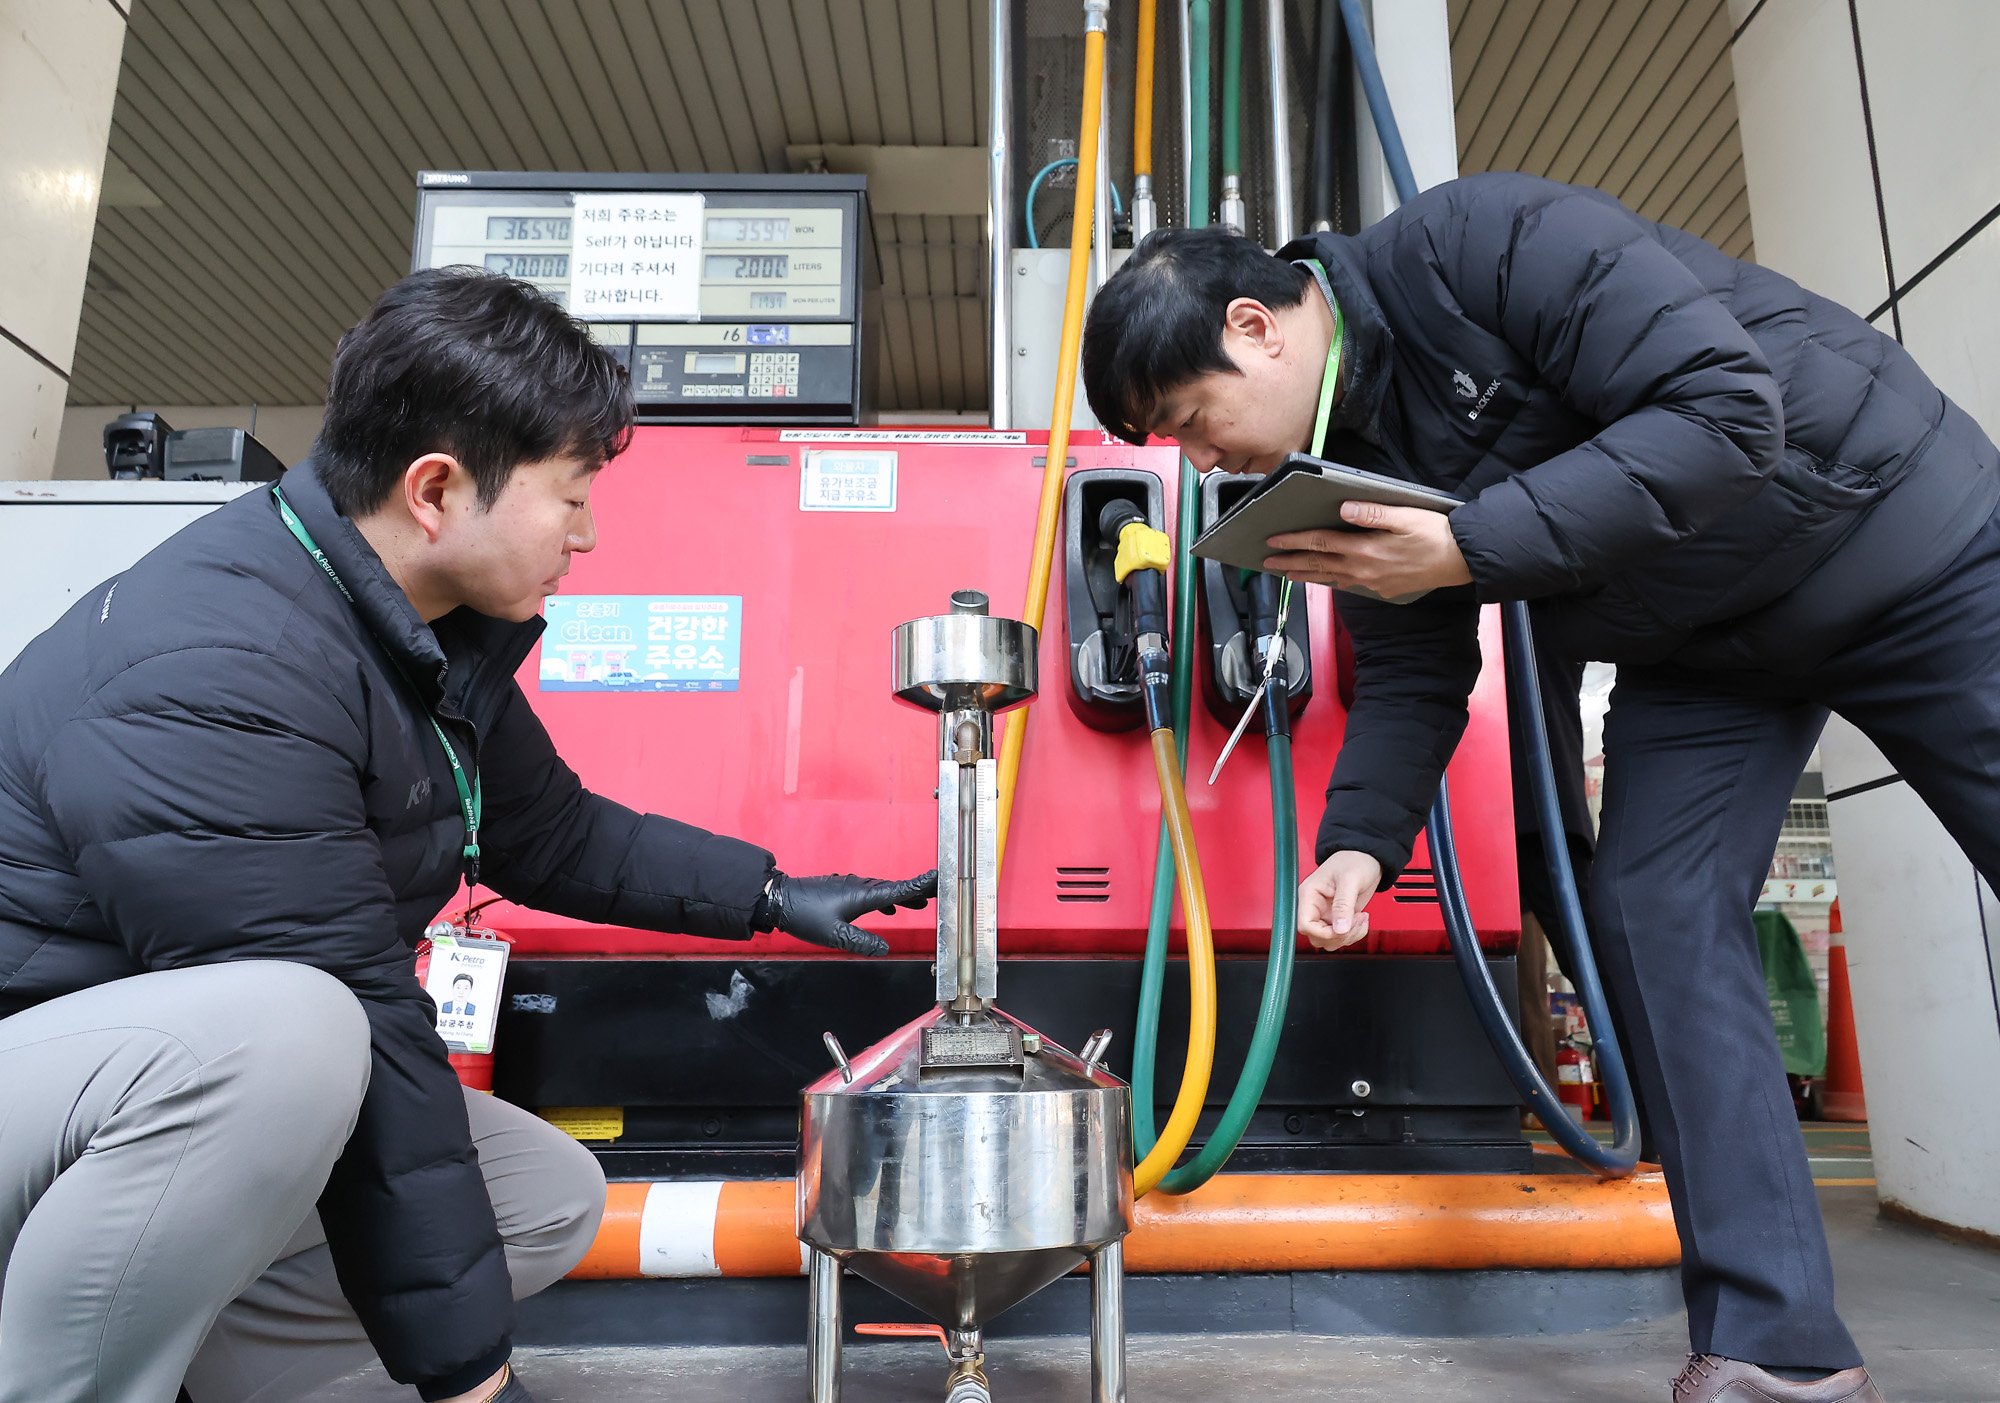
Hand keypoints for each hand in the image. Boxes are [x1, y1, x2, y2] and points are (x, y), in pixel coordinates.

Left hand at [760, 870, 937, 955]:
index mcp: (863, 896)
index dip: (920, 886)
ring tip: (920, 903)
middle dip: (918, 890)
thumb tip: (885, 949)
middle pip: (895, 887)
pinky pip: (872, 893)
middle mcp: (860, 888)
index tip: (938, 878)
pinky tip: (888, 907)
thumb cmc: (805, 916)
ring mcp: (851, 887)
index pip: (899, 890)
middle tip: (939, 891)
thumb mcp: (835, 934)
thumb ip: (862, 941)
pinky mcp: (843, 890)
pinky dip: (886, 898)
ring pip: (883, 890)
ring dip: (903, 895)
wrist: (779, 899)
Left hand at [1263, 501, 1471, 596]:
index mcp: (1366, 549)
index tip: (1273, 540)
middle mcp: (1364, 569)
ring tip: (1287, 574)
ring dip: (1306, 575)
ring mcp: (1372, 582)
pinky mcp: (1383, 589)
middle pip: (1319, 564)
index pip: (1321, 543)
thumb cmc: (1436, 534)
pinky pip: (1349, 585)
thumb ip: (1372, 513)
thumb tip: (1343, 509)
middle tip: (1267, 562)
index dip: (1294, 541)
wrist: (1461, 560)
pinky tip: (1325, 580)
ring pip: (1331, 578)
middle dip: (1291, 562)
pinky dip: (1331, 582)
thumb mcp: (1405, 516)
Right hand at [1298, 850, 1382, 950]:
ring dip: (1348, 936)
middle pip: (1317, 937)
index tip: (1341, 930)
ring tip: (1361, 919)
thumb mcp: (1349, 880)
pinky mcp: (1338, 918)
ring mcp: (1326, 914)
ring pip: (1329, 940)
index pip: (1305, 925)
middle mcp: (1314, 907)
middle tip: (1356, 922)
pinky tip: (1362, 919)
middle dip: (1339, 936)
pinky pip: (1341, 937)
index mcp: (1309, 895)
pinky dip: (1354, 934)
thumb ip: (1343, 905)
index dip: (1323, 933)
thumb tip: (1340, 929)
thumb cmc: (1354, 860)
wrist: (1367, 858)